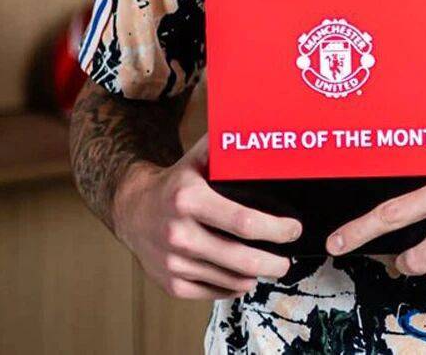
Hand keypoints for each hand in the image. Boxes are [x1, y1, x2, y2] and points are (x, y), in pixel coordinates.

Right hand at [113, 132, 302, 299]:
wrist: (132, 210)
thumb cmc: (175, 182)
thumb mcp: (198, 158)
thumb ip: (226, 146)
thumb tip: (261, 133)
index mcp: (189, 198)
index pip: (243, 220)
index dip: (275, 228)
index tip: (293, 229)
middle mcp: (179, 233)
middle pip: (240, 258)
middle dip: (272, 263)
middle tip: (287, 261)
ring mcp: (174, 262)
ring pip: (229, 279)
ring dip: (255, 276)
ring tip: (270, 267)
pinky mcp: (170, 283)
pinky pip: (212, 292)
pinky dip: (233, 287)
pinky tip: (243, 278)